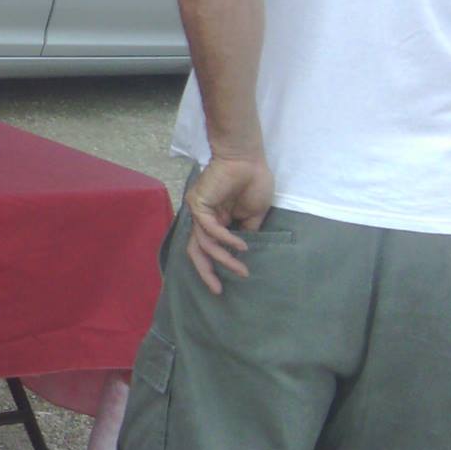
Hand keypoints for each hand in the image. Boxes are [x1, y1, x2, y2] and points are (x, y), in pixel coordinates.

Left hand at [183, 152, 273, 295]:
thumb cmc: (253, 182)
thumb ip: (247, 232)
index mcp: (215, 221)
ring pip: (204, 244)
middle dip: (206, 272)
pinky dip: (225, 239)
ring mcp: (199, 211)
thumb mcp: (253, 215)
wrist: (247, 159)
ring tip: (241, 270)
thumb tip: (243, 251)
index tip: (229, 282)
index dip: (216, 265)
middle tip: (217, 290)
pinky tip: (241, 246)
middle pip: (197, 251)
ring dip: (223, 258)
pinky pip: (210, 228)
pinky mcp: (199, 204)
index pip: (208, 248)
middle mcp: (203, 218)